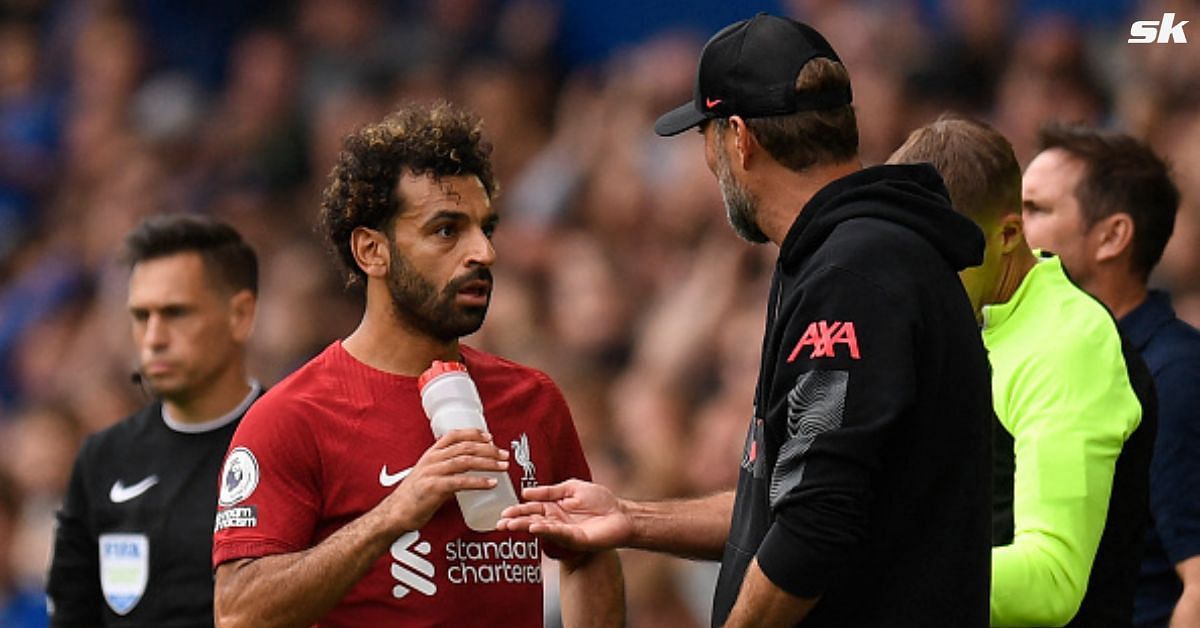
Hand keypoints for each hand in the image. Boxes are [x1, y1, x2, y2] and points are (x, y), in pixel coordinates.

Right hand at [380, 429, 508, 532]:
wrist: (395, 513)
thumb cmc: (413, 496)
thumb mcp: (430, 476)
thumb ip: (448, 471)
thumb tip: (471, 472)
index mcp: (431, 454)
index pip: (454, 435)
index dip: (474, 433)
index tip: (490, 437)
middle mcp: (432, 459)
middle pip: (465, 447)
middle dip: (488, 449)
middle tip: (504, 454)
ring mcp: (432, 472)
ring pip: (465, 461)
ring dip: (488, 463)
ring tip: (503, 466)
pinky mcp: (434, 488)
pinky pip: (461, 482)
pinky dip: (478, 481)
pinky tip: (491, 483)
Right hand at [496, 479, 631, 550]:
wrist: (621, 514)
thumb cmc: (600, 500)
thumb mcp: (571, 488)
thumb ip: (550, 491)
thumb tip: (526, 492)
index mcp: (554, 507)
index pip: (532, 508)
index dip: (518, 509)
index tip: (503, 511)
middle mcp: (556, 520)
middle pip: (531, 519)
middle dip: (515, 521)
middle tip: (500, 523)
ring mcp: (563, 531)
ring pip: (540, 528)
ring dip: (524, 526)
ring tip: (509, 525)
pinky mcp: (574, 538)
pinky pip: (556, 532)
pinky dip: (544, 529)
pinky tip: (532, 527)